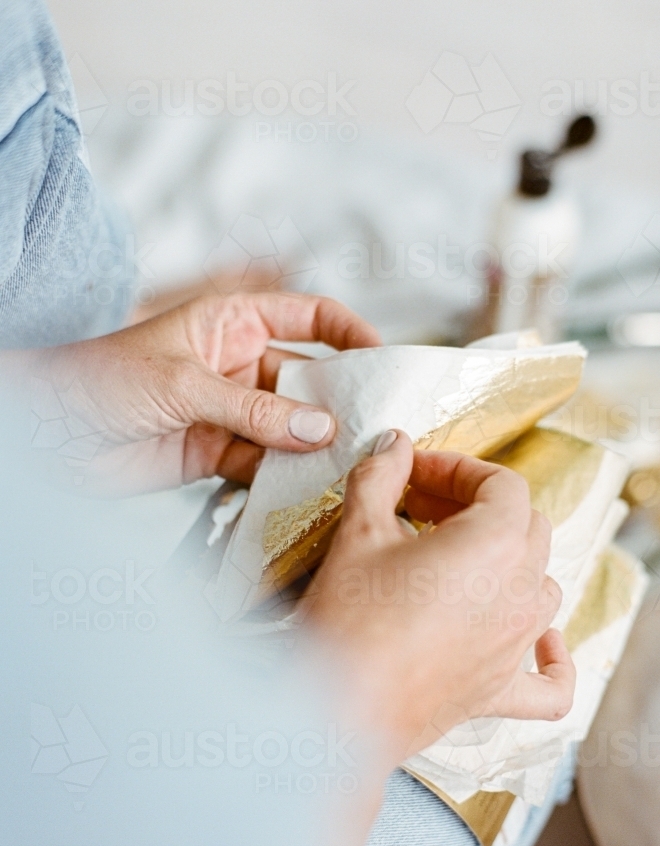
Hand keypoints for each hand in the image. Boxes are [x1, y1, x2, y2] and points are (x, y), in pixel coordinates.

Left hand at [24, 292, 379, 493]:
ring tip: (352, 462)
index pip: (308, 317)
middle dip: (340, 400)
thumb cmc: (101, 380)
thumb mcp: (183, 384)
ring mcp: (230, 411)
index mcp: (232, 322)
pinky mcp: (215, 453)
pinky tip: (309, 485)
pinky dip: (285, 475)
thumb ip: (254, 410)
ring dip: (316, 444)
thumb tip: (320, 429)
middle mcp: (238, 364)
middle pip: (308, 378)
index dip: (349, 332)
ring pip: (290, 426)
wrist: (49, 434)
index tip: (383, 357)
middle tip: (378, 425)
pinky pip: (263, 462)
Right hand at [307, 430, 575, 759]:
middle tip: (421, 506)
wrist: (334, 708)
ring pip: (543, 587)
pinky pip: (551, 683)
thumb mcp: (358, 532)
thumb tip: (394, 446)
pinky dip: (554, 660)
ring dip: (510, 562)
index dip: (457, 467)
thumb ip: (381, 476)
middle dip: (477, 506)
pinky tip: (545, 644)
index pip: (500, 483)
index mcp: (496, 543)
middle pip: (527, 526)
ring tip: (457, 559)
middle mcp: (520, 593)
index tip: (413, 472)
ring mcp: (515, 646)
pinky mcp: (499, 692)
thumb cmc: (349, 620)